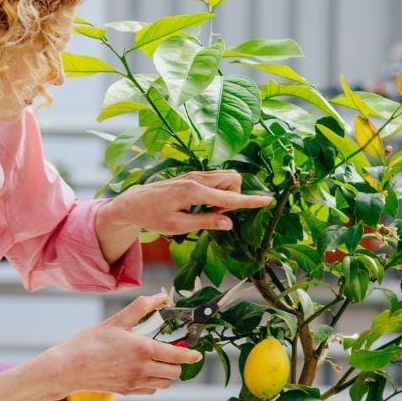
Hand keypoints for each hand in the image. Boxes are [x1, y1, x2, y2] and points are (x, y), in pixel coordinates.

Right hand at [58, 294, 202, 395]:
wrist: (70, 367)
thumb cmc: (91, 342)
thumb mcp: (117, 320)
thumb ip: (141, 308)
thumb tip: (160, 297)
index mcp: (143, 349)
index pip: (177, 355)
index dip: (190, 355)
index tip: (197, 354)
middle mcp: (143, 369)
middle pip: (175, 372)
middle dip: (178, 363)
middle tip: (172, 352)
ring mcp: (136, 382)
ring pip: (164, 383)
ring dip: (167, 373)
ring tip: (159, 362)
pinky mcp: (128, 391)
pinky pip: (151, 390)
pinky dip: (154, 382)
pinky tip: (145, 371)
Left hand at [108, 169, 272, 235]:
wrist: (134, 202)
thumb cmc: (153, 216)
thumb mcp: (178, 226)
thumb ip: (205, 222)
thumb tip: (229, 222)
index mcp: (193, 191)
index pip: (229, 196)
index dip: (249, 200)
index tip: (267, 200)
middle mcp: (196, 178)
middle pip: (233, 180)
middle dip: (233, 197)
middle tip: (215, 214)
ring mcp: (195, 174)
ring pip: (226, 178)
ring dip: (225, 195)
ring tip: (206, 211)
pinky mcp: (194, 175)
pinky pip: (217, 179)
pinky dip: (218, 192)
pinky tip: (203, 205)